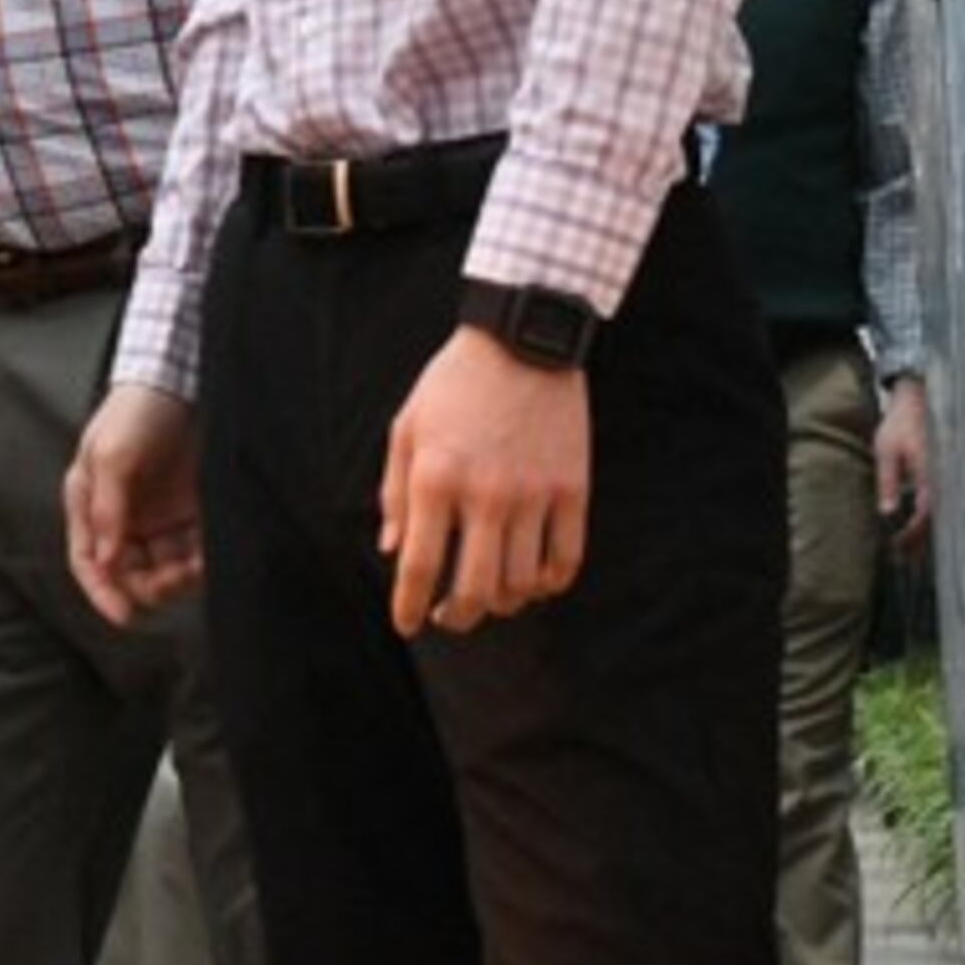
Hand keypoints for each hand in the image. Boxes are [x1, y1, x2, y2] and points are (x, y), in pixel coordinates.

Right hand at [64, 383, 203, 626]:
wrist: (185, 378)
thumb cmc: (137, 410)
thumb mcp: (112, 456)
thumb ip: (108, 510)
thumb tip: (107, 561)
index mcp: (91, 503)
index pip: (89, 562)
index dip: (102, 593)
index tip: (123, 616)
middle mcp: (123, 516)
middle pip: (129, 574)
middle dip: (150, 584)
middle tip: (174, 576)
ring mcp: (157, 517)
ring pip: (164, 571)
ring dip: (180, 577)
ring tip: (197, 562)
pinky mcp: (191, 513)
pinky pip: (194, 554)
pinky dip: (202, 561)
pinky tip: (210, 554)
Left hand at [382, 328, 590, 638]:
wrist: (521, 340)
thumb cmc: (453, 385)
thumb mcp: (407, 428)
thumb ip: (395, 492)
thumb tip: (392, 549)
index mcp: (435, 479)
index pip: (420, 567)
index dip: (409, 607)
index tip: (407, 624)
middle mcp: (484, 495)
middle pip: (474, 590)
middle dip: (457, 617)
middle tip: (449, 617)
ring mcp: (533, 495)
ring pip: (522, 584)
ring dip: (503, 604)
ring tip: (490, 597)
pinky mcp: (572, 489)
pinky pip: (566, 560)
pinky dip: (550, 584)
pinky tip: (535, 582)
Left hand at [875, 373, 934, 558]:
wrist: (918, 400)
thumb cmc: (900, 424)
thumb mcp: (886, 451)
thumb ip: (888, 481)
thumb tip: (887, 513)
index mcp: (931, 476)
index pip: (926, 516)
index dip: (913, 536)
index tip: (897, 547)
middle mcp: (946, 481)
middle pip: (939, 522)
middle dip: (923, 544)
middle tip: (905, 561)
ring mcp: (949, 479)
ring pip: (944, 516)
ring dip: (929, 535)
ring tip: (912, 554)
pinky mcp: (948, 476)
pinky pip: (944, 504)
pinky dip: (934, 520)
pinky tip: (922, 530)